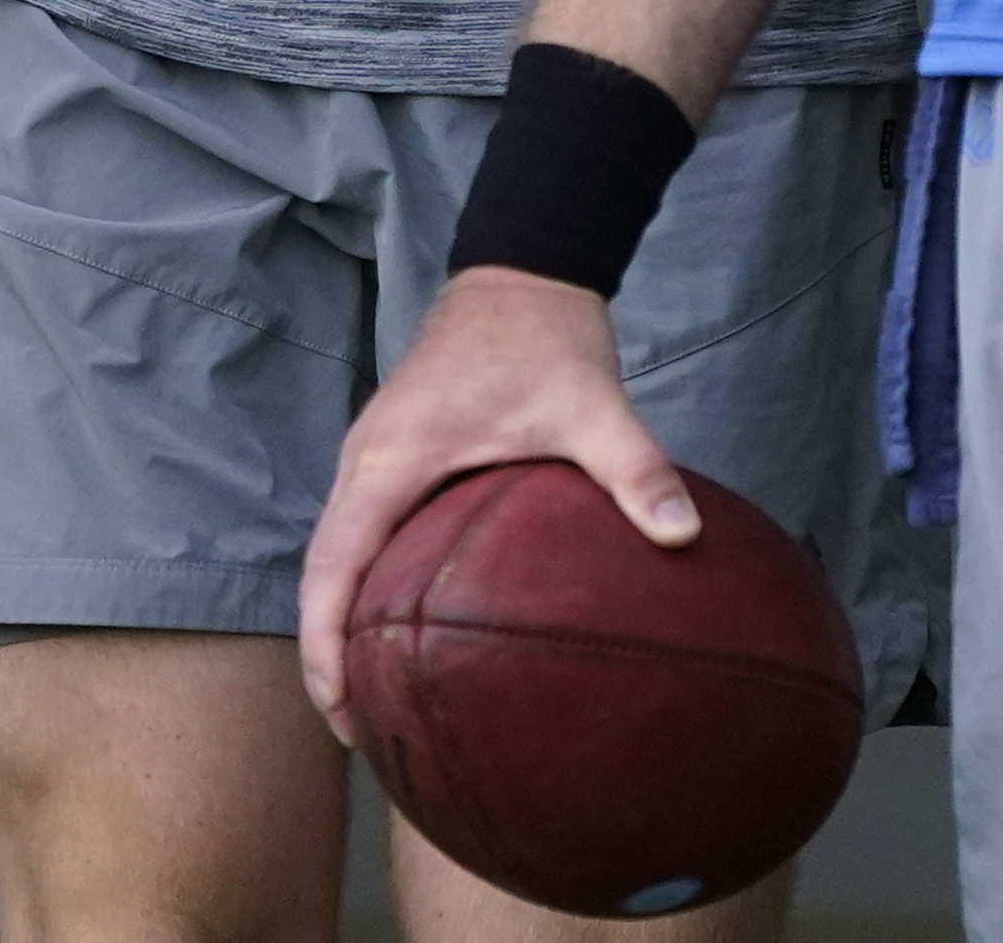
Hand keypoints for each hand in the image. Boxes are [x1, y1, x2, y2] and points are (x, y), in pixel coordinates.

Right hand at [297, 266, 690, 728]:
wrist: (519, 271)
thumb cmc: (544, 337)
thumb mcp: (594, 404)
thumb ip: (636, 470)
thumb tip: (683, 535)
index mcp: (391, 460)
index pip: (332, 566)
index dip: (324, 644)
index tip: (342, 710)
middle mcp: (366, 462)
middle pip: (320, 572)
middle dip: (328, 653)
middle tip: (365, 731)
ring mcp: (374, 457)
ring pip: (337, 553)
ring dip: (342, 619)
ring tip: (380, 694)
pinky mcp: (395, 455)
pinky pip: (363, 532)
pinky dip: (367, 585)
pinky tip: (412, 624)